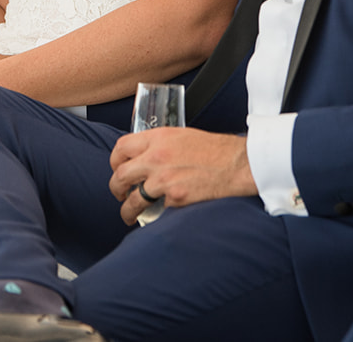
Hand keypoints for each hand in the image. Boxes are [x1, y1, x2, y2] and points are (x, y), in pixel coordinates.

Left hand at [107, 128, 254, 225]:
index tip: (117, 169)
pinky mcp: (175, 197)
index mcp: (158, 138)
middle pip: (120, 175)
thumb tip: (144, 158)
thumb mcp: (182, 136)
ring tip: (128, 215)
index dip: (115, 161)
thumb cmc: (215, 150)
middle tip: (119, 194)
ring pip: (132, 199)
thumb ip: (159, 145)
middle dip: (116, 188)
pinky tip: (159, 214)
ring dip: (127, 210)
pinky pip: (157, 208)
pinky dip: (157, 212)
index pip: (122, 147)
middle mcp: (156, 157)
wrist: (237, 164)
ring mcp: (164, 178)